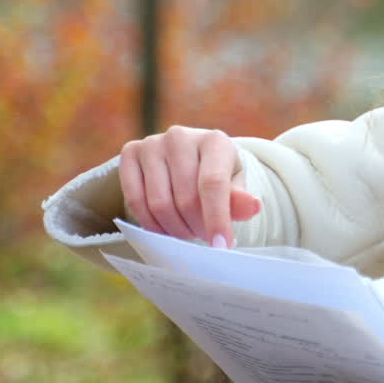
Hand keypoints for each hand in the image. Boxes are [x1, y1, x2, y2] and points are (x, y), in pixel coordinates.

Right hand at [118, 125, 261, 247]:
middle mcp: (180, 136)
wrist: (189, 156)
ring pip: (159, 204)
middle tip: (204, 237)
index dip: (216, 218)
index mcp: (214, 140)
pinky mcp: (130, 152)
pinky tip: (164, 228)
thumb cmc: (216, 173)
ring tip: (187, 232)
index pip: (213, 184)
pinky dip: (150, 223)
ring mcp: (152, 143)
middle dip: (197, 228)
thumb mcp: (234, 183)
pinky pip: (134, 200)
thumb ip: (240, 198)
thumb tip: (253, 206)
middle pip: (186, 199)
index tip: (221, 246)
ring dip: (174, 229)